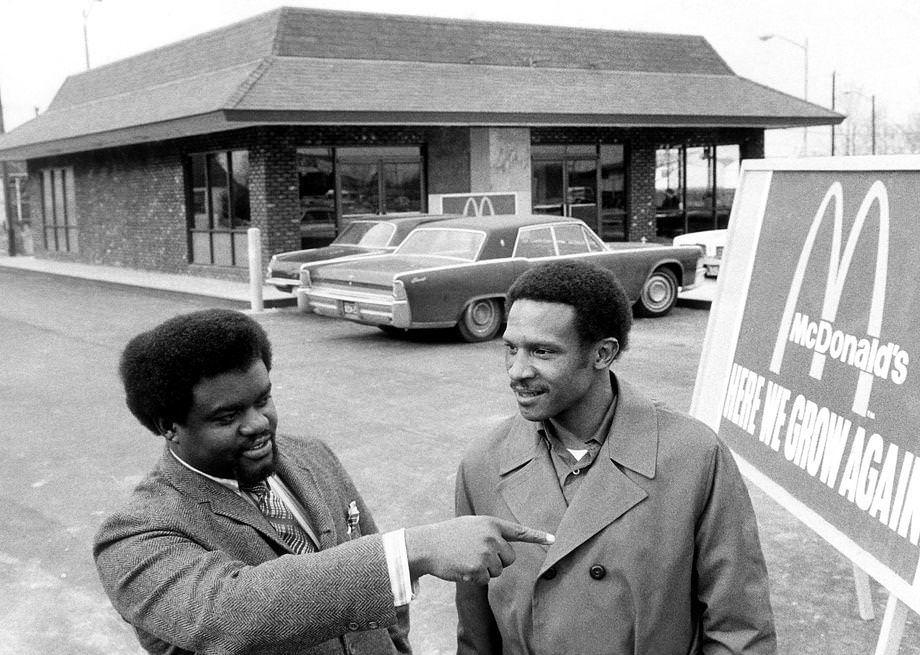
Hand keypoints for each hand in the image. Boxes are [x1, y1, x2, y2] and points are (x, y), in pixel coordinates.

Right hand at [404, 516, 553, 584]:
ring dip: (484, 570)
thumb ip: (490, 533)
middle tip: (476, 555)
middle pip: (509, 558)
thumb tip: (503, 551)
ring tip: (466, 559)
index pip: (518, 531)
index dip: (537, 536)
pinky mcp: (478, 568)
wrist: (428, 545)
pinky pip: (486, 579)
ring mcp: (485, 552)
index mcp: (491, 524)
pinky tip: (462, 567)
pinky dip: (475, 578)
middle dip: (497, 561)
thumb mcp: (471, 525)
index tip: (554, 539)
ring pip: (498, 571)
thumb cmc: (449, 536)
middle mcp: (491, 537)